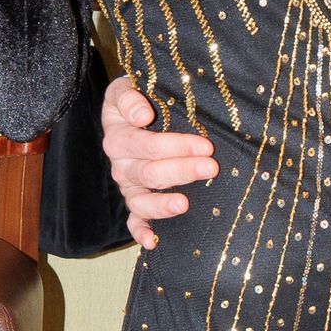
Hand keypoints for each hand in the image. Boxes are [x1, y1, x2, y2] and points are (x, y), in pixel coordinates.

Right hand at [101, 76, 217, 251]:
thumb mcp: (127, 87)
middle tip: (211, 166)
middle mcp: (121, 163)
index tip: (204, 144)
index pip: (144, 143)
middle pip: (149, 172)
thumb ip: (129, 96)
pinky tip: (153, 242)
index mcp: (118, 134)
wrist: (138, 108)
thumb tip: (142, 114)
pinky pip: (133, 220)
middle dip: (182, 170)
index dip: (174, 145)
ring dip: (163, 203)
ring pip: (141, 200)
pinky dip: (140, 232)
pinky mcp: (134, 201)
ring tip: (184, 203)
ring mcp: (128, 185)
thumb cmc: (140, 96)